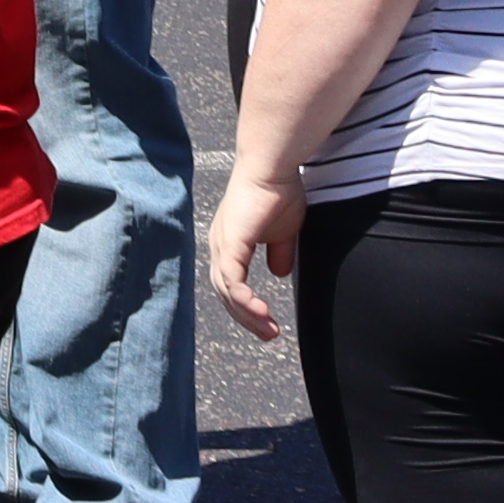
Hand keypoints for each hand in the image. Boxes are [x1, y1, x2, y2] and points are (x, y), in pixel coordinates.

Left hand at [208, 167, 305, 342]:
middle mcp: (220, 245)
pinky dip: (245, 300)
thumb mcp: (283, 232)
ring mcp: (222, 244)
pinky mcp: (230, 242)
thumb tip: (279, 274)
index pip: (230, 284)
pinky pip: (232, 280)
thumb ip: (279, 253)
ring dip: (248, 315)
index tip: (268, 324)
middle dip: (247, 318)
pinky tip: (262, 312)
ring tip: (270, 330)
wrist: (273, 168)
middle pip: (225, 293)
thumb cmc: (278, 192)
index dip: (246, 306)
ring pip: (227, 292)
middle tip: (270, 335)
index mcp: (229, 243)